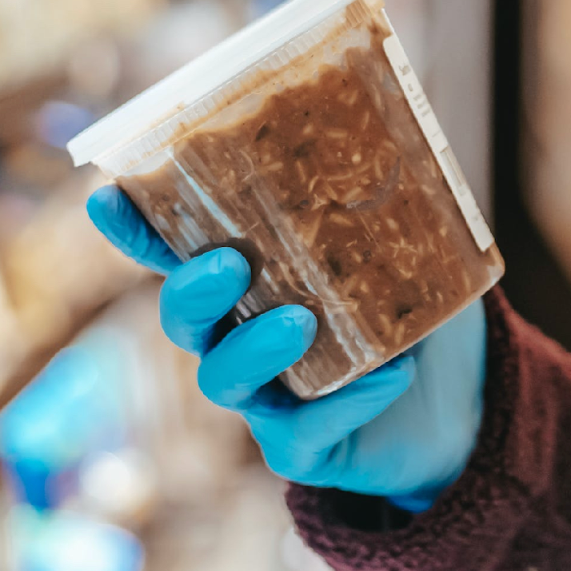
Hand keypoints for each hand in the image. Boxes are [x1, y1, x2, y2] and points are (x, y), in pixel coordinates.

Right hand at [87, 185, 485, 510]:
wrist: (464, 398)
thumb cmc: (416, 305)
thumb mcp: (412, 240)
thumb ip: (389, 196)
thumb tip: (397, 124)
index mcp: (250, 276)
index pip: (178, 250)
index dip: (137, 228)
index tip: (107, 194)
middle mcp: (238, 334)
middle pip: (183, 318)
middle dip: (191, 289)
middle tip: (230, 263)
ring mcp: (264, 395)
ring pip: (223, 379)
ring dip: (254, 348)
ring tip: (302, 321)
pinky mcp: (302, 446)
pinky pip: (303, 432)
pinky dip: (347, 401)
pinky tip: (391, 374)